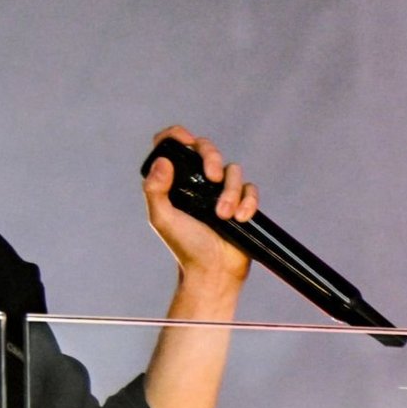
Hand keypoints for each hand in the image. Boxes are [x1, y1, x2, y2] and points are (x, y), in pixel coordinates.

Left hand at [142, 125, 256, 290]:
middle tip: (211, 177)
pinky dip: (248, 201)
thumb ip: (155, 191)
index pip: (173, 147)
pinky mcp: (241, 202)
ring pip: (233, 169)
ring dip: (230, 191)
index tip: (184, 140)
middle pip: (206, 148)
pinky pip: (251, 188)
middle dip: (211, 156)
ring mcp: (220, 191)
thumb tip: (162, 162)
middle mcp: (197, 182)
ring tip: (223, 215)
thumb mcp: (163, 219)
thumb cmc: (184, 246)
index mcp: (175, 182)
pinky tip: (240, 218)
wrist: (212, 271)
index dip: (176, 136)